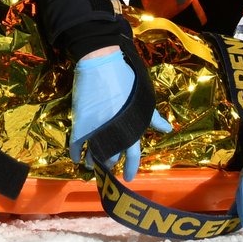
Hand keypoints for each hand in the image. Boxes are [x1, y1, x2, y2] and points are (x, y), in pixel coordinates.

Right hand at [69, 48, 170, 180]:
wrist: (100, 62)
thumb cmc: (125, 79)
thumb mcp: (142, 99)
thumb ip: (152, 117)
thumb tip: (167, 130)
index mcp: (131, 128)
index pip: (133, 156)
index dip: (131, 169)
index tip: (128, 178)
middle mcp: (114, 133)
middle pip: (112, 157)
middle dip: (111, 164)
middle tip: (109, 166)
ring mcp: (95, 129)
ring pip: (94, 155)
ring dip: (93, 162)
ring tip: (93, 165)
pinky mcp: (80, 124)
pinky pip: (76, 145)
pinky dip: (75, 154)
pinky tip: (76, 158)